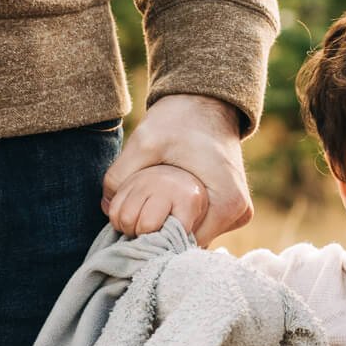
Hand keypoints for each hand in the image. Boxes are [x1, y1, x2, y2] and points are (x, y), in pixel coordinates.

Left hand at [101, 94, 252, 242]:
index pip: (185, 243)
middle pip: (191, 243)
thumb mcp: (144, 143)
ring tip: (148, 210)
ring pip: (195, 234)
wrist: (206, 101)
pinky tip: (163, 206)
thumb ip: (120, 176)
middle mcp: (239, 213)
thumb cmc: (180, 119)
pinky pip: (200, 224)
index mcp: (227, 203)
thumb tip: (106, 210)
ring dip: (170, 227)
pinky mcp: (230, 207)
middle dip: (161, 234)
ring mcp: (238, 212)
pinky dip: (180, 219)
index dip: (156, 238)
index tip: (132, 229)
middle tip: (134, 220)